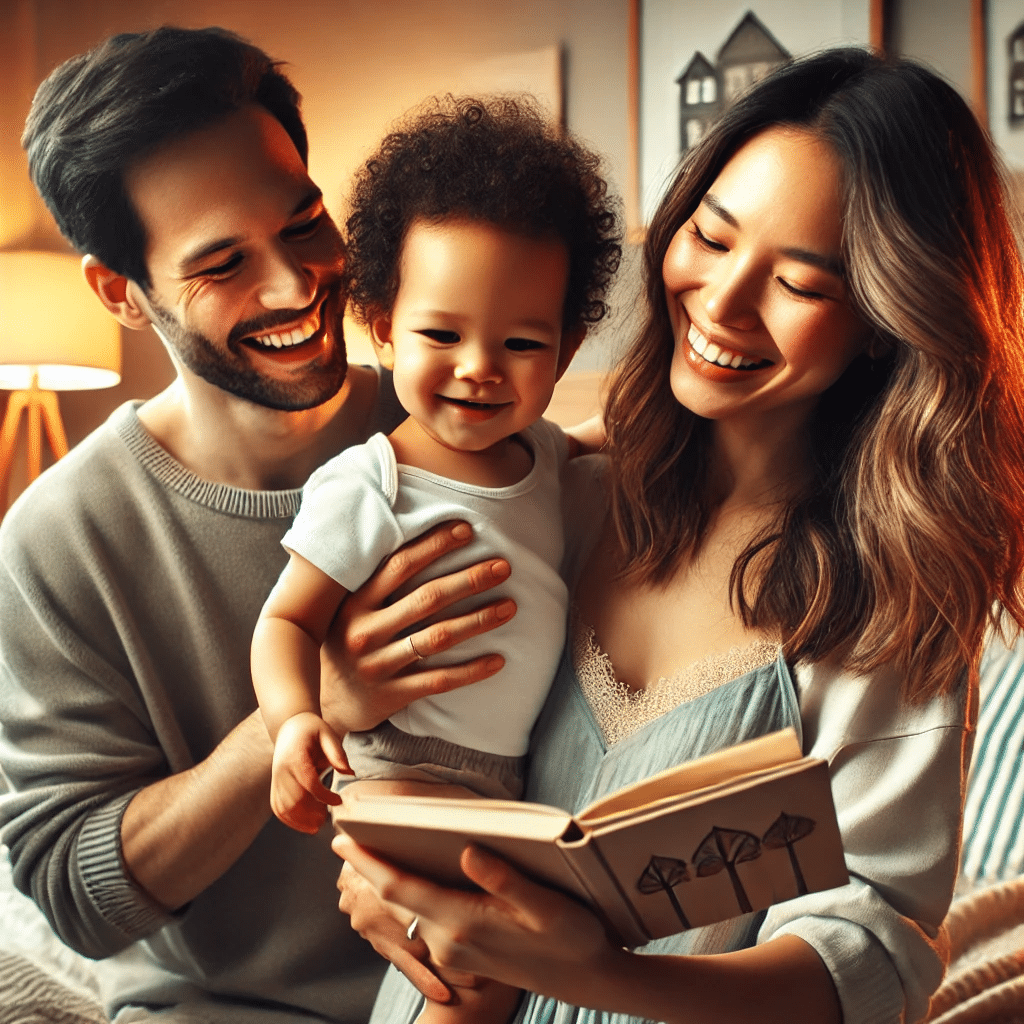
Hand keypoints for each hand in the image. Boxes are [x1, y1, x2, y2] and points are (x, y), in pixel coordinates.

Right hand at [271, 712, 348, 833]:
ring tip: (317, 824)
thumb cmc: (311, 730)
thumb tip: (349, 772)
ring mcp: (276, 779)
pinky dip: (288, 819)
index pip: (309, 782)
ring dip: (299, 820)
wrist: (290, 725)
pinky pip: (277, 807)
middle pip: (294, 799)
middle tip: (327, 818)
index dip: (324, 796)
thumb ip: (337, 753)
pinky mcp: (275, 785)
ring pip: (284, 807)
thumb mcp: (328, 734)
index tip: (338, 801)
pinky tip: (303, 824)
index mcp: (295, 756)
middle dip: (311, 813)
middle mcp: (281, 770)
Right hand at [320, 521, 515, 732]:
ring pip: (437, 638)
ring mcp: (378, 665)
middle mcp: (364, 632)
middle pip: (426, 600)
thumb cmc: (346, 642)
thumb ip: (376, 582)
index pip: (399, 566)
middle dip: (468, 580)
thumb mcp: (348, 609)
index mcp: (354, 603)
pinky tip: (498, 660)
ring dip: (477, 621)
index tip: (467, 530)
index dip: (433, 546)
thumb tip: (420, 536)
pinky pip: (439, 680)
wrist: (325, 703)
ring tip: (509, 607)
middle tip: (503, 567)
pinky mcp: (392, 695)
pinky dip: (471, 671)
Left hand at [333, 834, 624, 1007]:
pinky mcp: (461, 951)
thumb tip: (469, 851)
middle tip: (345, 834)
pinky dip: (411, 892)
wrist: (584, 978)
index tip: (341, 839)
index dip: (368, 863)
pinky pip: (425, 916)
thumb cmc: (571, 936)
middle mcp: (449, 939)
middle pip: (397, 896)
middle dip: (369, 867)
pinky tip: (412, 872)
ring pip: (409, 907)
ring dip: (389, 879)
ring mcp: (453, 949)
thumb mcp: (546, 905)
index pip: (400, 888)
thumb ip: (505, 880)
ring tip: (372, 845)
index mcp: (463, 922)